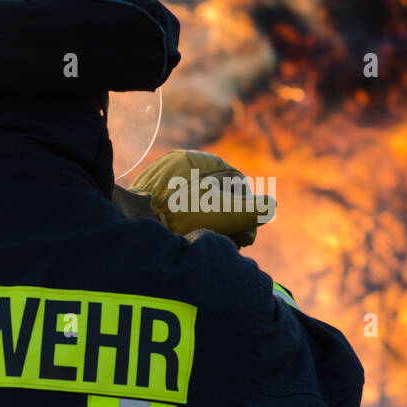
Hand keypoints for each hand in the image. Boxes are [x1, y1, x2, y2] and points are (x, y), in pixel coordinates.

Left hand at [123, 150, 274, 247]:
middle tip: (232, 244)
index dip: (248, 211)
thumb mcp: (229, 212)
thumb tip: (270, 205)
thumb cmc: (185, 215)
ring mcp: (160, 181)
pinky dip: (188, 226)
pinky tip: (192, 243)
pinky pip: (176, 211)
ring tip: (213, 246)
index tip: (248, 235)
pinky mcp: (148, 199)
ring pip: (197, 206)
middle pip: (216, 196)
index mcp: (199, 160)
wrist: (136, 220)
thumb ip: (255, 208)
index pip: (236, 184)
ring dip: (212, 227)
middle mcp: (178, 165)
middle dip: (230, 222)